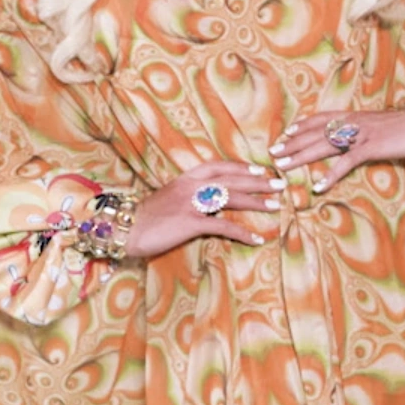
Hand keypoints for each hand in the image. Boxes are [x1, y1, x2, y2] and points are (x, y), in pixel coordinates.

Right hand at [124, 160, 285, 258]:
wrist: (124, 229)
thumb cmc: (146, 219)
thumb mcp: (169, 200)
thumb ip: (189, 197)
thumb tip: (210, 203)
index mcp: (185, 178)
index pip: (218, 166)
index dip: (241, 166)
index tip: (260, 168)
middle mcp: (190, 186)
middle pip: (231, 178)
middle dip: (258, 180)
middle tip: (280, 183)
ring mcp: (190, 203)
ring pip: (231, 197)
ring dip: (256, 201)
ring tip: (275, 205)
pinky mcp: (190, 223)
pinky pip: (223, 226)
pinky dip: (242, 232)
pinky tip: (256, 238)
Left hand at [269, 106, 404, 191]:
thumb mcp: (380, 125)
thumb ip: (364, 130)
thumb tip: (352, 138)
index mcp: (354, 116)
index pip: (321, 119)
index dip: (301, 126)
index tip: (285, 133)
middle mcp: (352, 122)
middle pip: (315, 132)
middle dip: (292, 143)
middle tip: (273, 152)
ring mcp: (360, 134)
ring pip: (323, 145)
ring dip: (300, 156)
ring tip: (282, 165)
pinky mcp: (371, 147)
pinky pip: (345, 162)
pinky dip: (330, 175)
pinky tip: (318, 186)